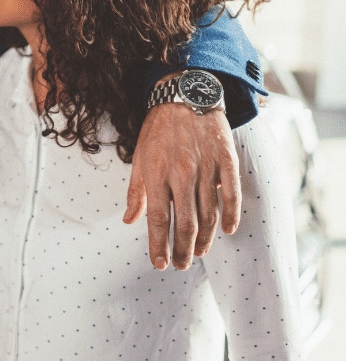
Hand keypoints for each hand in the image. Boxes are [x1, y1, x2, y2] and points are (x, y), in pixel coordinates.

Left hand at [124, 101, 239, 270]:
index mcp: (156, 173)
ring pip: (209, 213)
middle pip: (185, 222)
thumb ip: (136, 192)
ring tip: (199, 252)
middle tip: (182, 265)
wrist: (185, 96)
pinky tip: (227, 231)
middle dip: (183, 249)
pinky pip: (232, 194)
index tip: (159, 263)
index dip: (158, 244)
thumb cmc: (158, 130)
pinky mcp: (226, 160)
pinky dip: (231, 215)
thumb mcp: (139, 158)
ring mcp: (206, 167)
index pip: (157, 218)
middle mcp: (181, 173)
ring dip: (205, 238)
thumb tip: (128, 221)